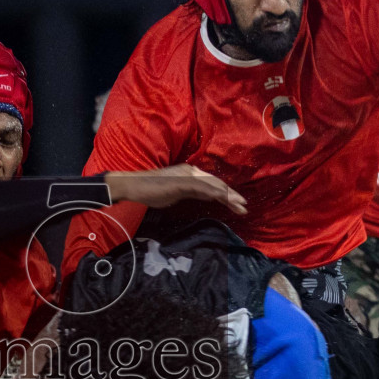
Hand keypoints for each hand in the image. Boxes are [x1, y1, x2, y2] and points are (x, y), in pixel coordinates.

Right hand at [105, 165, 246, 215]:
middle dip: (232, 196)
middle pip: (217, 184)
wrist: (134, 186)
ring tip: (241, 206)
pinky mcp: (183, 182)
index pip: (212, 184)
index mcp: (190, 173)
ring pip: (214, 186)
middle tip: (244, 207)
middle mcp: (192, 171)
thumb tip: (204, 196)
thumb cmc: (151, 191)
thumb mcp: (176, 193)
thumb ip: (190, 193)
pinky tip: (226, 201)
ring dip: (229, 197)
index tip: (236, 204)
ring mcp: (188, 176)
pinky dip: (217, 194)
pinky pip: (204, 189)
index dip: (226, 193)